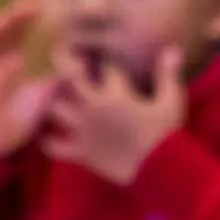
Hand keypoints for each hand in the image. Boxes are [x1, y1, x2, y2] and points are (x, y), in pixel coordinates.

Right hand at [0, 0, 57, 158]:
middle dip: (8, 18)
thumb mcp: (50, 90)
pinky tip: (17, 61)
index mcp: (3, 57)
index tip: (37, 3)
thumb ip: (64, 74)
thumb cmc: (26, 112)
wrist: (9, 142)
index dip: (21, 16)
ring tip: (7, 20)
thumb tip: (86, 57)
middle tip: (25, 6)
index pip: (10, 30)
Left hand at [44, 48, 185, 186]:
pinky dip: (48, 142)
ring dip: (52, 102)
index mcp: (115, 93)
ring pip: (54, 108)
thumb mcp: (171, 101)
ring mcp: (83, 130)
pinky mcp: (80, 152)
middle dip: (64, 64)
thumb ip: (167, 74)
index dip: (102, 62)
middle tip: (60, 56)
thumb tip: (171, 49)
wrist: (159, 171)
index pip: (104, 66)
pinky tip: (50, 137)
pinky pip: (53, 146)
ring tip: (54, 97)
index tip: (100, 61)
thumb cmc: (166, 134)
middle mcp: (93, 107)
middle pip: (68, 77)